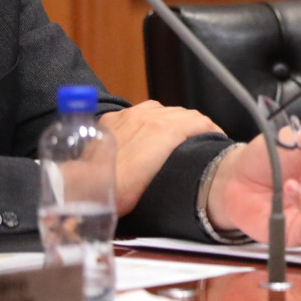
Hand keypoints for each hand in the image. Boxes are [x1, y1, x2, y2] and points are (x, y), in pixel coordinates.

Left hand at [98, 101, 221, 214]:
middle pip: (182, 113)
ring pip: (163, 109)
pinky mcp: (112, 119)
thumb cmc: (119, 191)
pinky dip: (152, 118)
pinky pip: (140, 110)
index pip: (199, 120)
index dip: (213, 131)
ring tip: (179, 136)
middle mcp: (146, 116)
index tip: (218, 142)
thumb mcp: (161, 183)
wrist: (81, 188)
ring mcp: (127, 115)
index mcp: (163, 129)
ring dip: (175, 120)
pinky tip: (151, 131)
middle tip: (203, 142)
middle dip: (196, 126)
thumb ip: (183, 162)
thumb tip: (198, 161)